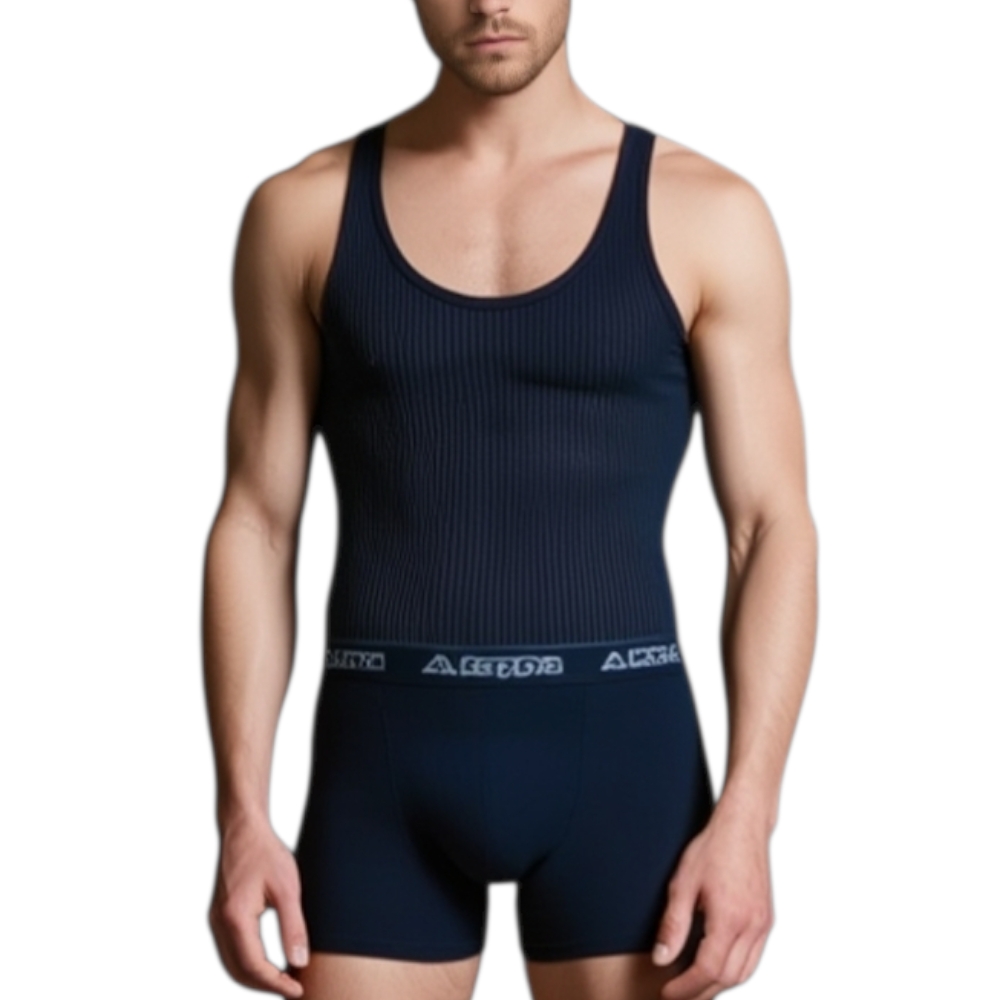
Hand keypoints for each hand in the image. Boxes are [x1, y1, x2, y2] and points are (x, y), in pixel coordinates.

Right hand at [208, 811, 309, 997]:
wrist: (244, 829)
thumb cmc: (266, 853)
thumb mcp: (287, 888)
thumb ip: (293, 926)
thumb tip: (300, 961)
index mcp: (235, 918)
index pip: (254, 966)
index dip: (276, 983)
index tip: (298, 990)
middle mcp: (220, 923)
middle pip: (239, 971)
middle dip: (266, 985)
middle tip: (294, 989)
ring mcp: (216, 920)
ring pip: (233, 964)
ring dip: (256, 977)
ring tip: (285, 980)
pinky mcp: (220, 915)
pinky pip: (231, 950)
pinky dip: (249, 963)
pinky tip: (269, 963)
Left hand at [651, 800, 773, 998]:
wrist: (744, 825)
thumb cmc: (713, 847)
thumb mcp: (683, 882)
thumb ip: (673, 924)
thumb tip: (661, 959)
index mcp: (730, 919)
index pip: (707, 970)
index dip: (685, 988)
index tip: (667, 993)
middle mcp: (752, 927)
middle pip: (727, 978)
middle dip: (701, 993)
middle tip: (677, 995)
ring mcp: (763, 924)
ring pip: (744, 972)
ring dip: (719, 985)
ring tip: (694, 987)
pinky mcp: (767, 920)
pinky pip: (753, 958)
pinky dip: (735, 970)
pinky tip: (717, 968)